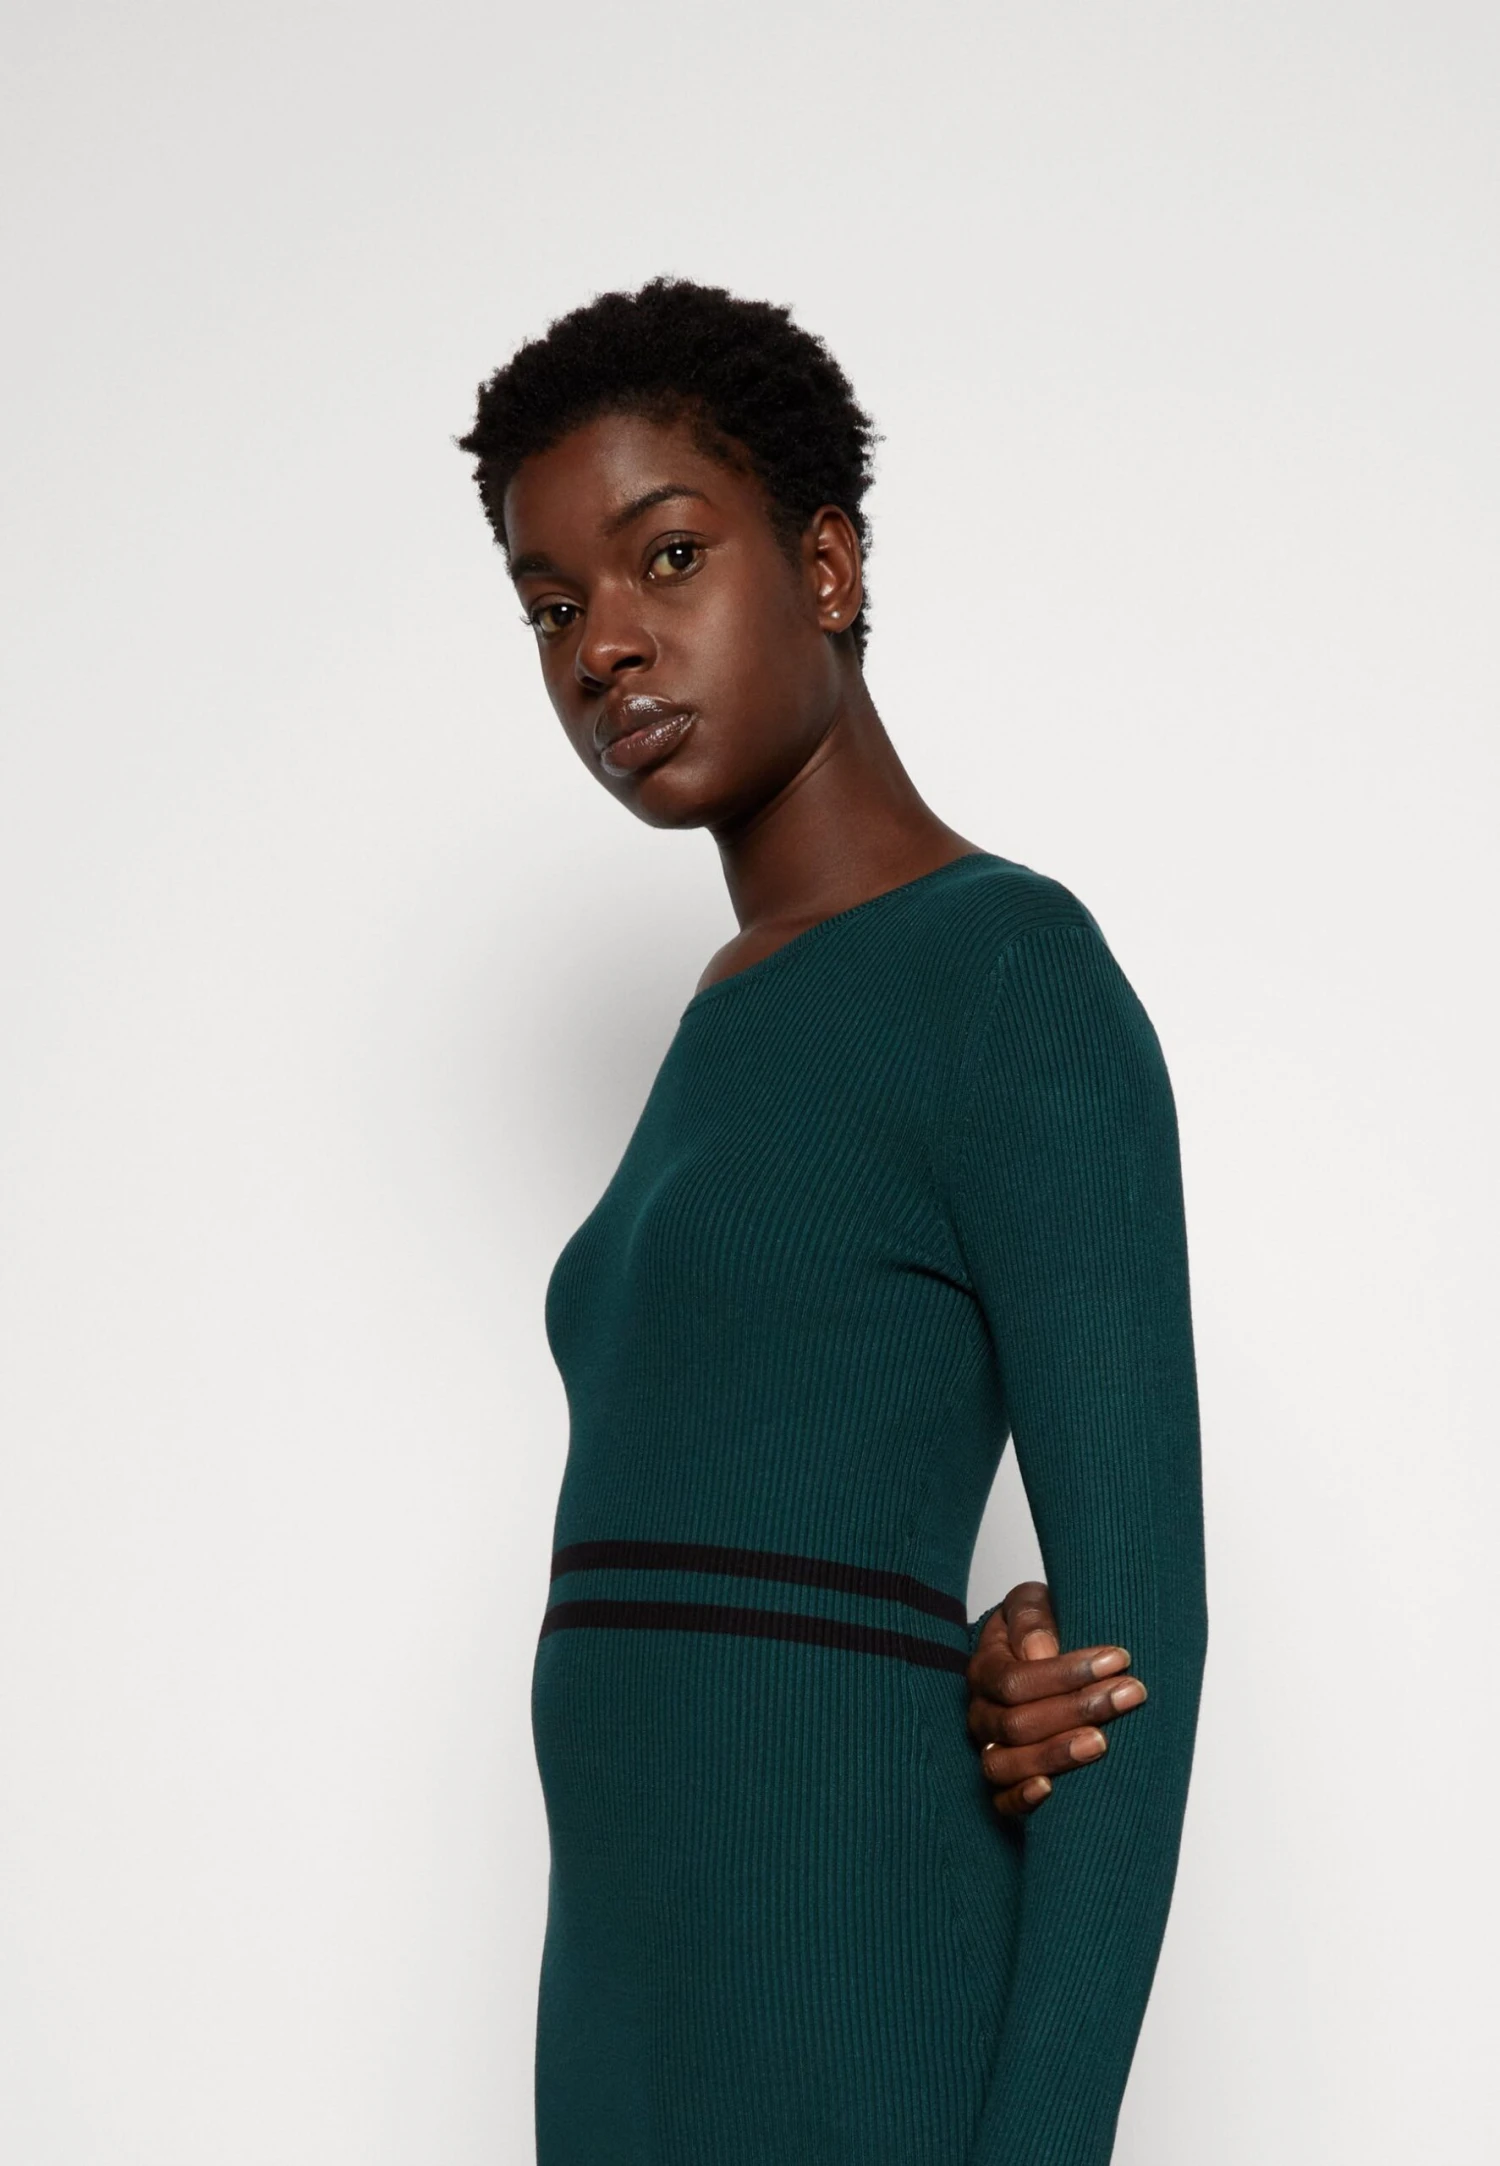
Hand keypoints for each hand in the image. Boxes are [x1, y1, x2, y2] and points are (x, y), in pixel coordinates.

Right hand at [965, 1580, 1147, 1816]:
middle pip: (1017, 1723)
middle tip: (1128, 1694)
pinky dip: (1021, 1799)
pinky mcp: (1001, 1785)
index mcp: (985, 1668)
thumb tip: (1039, 1651)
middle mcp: (981, 1713)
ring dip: (1057, 1754)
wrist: (1034, 1656)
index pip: (1015, 1680)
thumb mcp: (1032, 1605)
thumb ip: (1031, 1618)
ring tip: (1102, 1742)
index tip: (1118, 1659)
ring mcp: (989, 1749)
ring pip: (1006, 1763)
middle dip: (1077, 1709)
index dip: (1066, 1673)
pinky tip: (1051, 1790)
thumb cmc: (1039, 1630)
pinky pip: (999, 1801)